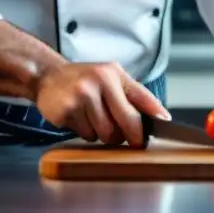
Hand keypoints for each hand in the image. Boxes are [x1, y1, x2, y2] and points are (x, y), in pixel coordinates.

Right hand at [33, 61, 169, 145]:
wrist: (48, 76)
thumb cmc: (84, 79)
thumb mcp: (110, 77)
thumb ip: (134, 94)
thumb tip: (160, 116)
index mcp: (113, 73)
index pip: (140, 96)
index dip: (154, 115)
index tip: (165, 126)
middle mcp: (98, 82)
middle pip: (126, 122)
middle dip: (130, 134)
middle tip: (130, 139)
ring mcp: (81, 96)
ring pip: (106, 133)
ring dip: (103, 133)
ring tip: (94, 118)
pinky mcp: (66, 111)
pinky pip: (86, 135)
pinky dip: (86, 132)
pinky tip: (79, 118)